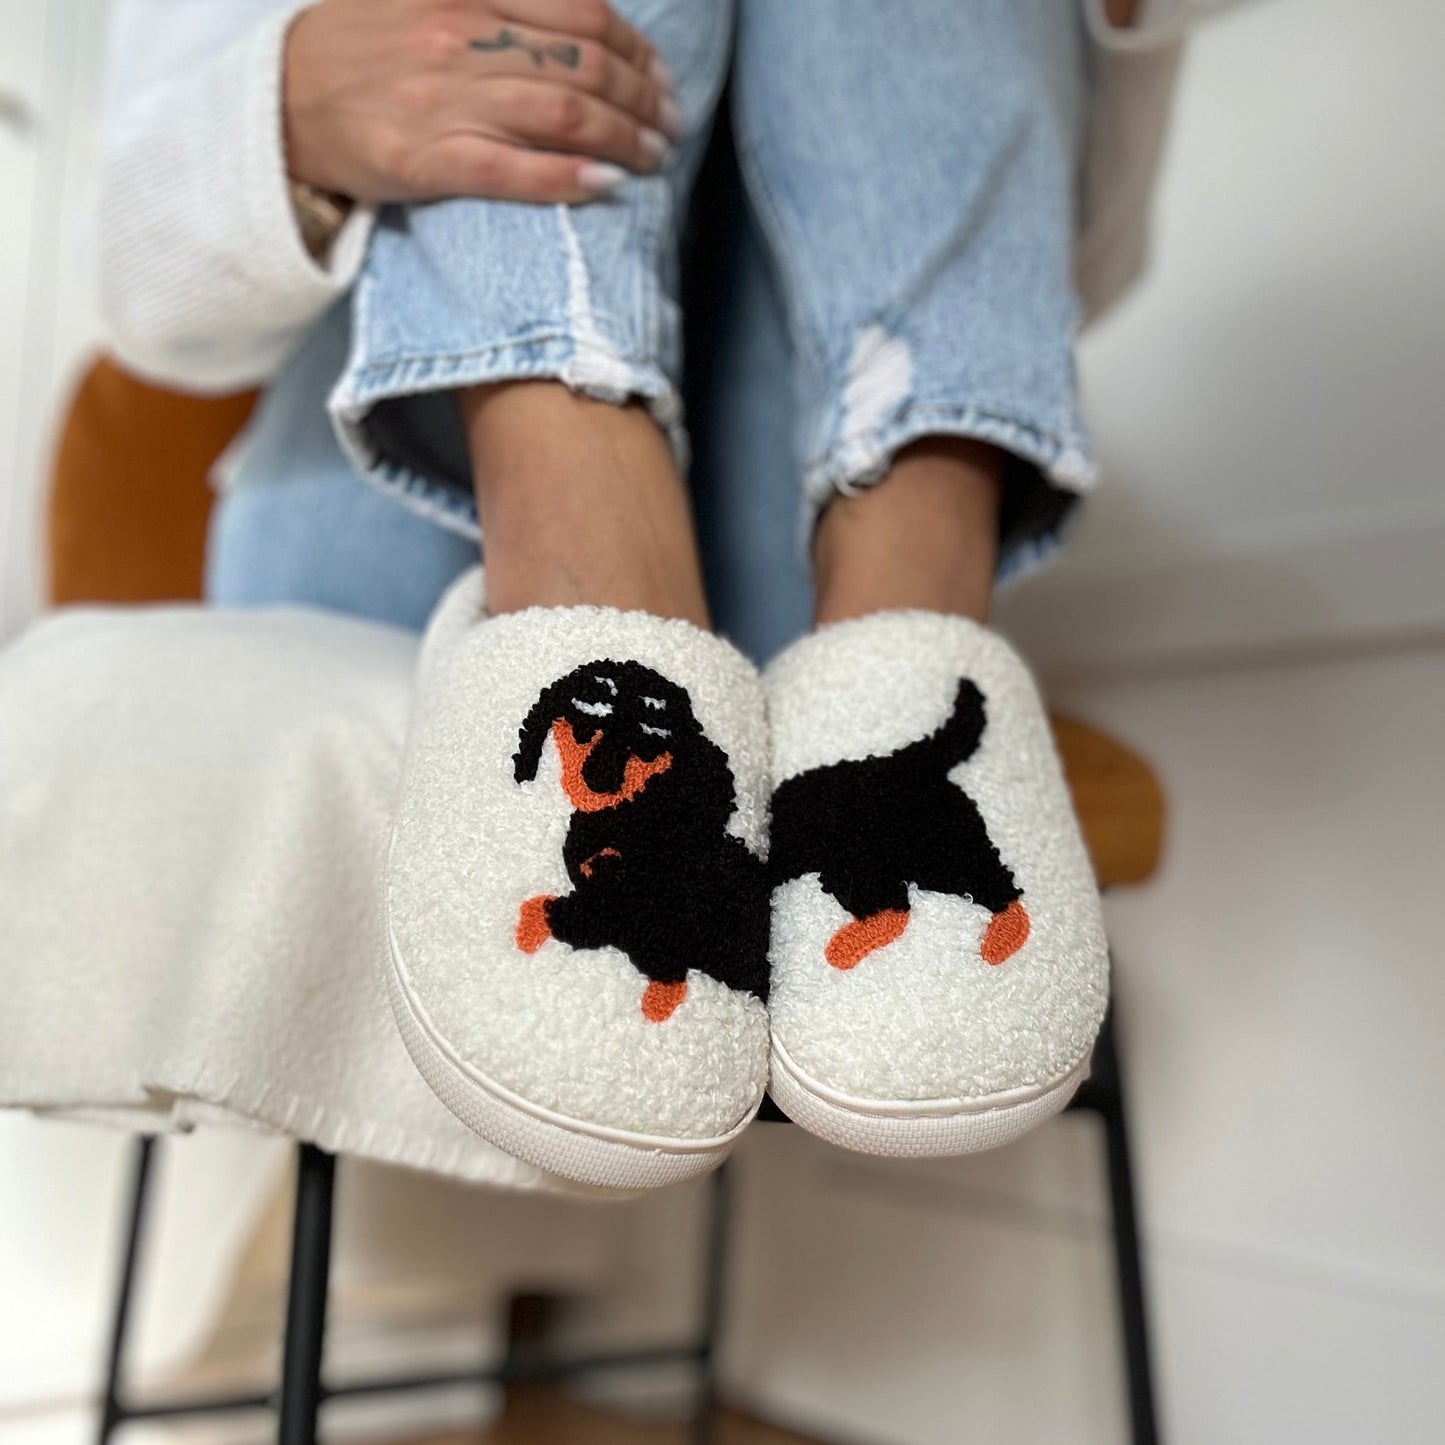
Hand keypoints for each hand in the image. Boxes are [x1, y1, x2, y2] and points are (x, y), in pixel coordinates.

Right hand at [284, 0, 680, 205]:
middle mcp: (462, 37)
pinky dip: (570, 177)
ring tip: (654, 158)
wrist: (280, 101)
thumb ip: (504, 0)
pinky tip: (608, 185)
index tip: (661, 78)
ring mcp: (443, 101)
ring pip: (563, 115)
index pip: (582, 11)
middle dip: (643, 99)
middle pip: (584, 66)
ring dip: (625, 139)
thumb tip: (583, 15)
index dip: (636, 48)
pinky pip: (515, 171)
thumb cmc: (367, 49)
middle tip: (671, 126)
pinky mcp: (426, 161)